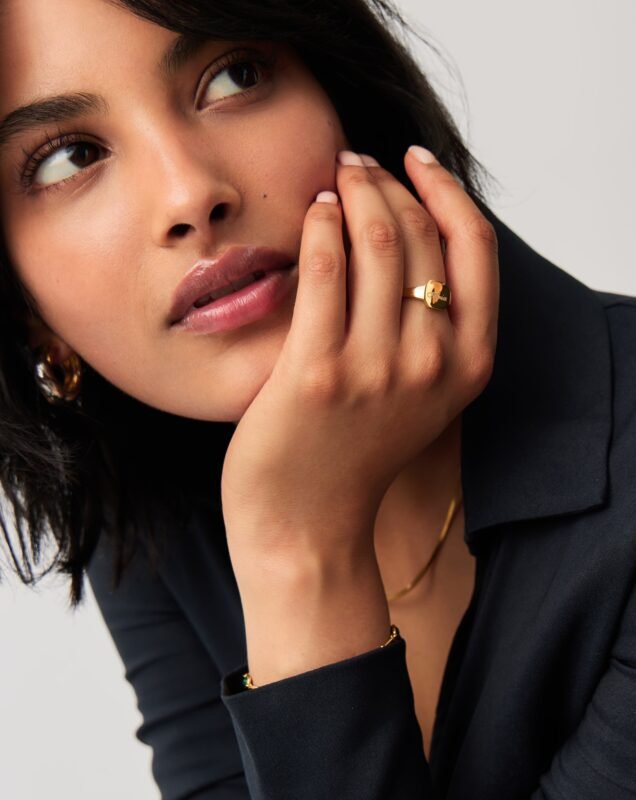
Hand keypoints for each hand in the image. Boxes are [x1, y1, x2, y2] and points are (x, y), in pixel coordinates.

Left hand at [221, 147, 498, 562]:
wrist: (307, 523)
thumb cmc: (357, 453)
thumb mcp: (422, 393)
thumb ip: (433, 326)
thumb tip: (412, 232)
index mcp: (470, 364)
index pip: (476, 247)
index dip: (447, 190)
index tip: (416, 160)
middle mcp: (433, 362)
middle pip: (421, 233)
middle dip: (388, 181)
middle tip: (358, 163)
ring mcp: (377, 367)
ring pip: (375, 239)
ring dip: (354, 189)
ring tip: (335, 175)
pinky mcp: (318, 370)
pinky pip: (325, 267)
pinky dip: (321, 225)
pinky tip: (314, 210)